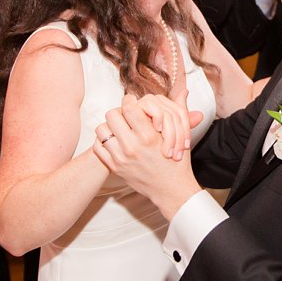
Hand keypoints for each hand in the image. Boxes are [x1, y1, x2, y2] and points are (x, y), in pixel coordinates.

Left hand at [91, 94, 202, 214]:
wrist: (171, 190)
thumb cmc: (177, 162)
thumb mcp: (180, 135)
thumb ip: (179, 110)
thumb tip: (183, 90)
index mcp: (149, 136)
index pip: (128, 107)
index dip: (129, 101)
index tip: (132, 103)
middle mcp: (132, 146)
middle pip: (111, 115)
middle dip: (119, 112)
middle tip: (125, 116)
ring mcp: (121, 158)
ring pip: (102, 130)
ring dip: (110, 127)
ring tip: (119, 129)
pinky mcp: (114, 167)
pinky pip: (97, 147)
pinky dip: (103, 142)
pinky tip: (114, 142)